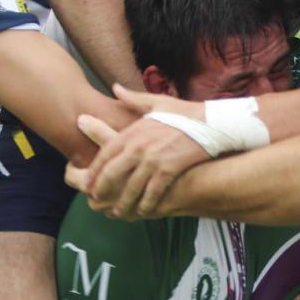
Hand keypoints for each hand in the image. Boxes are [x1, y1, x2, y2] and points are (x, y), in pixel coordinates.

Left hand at [65, 84, 210, 219]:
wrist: (212, 123)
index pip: (106, 153)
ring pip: (131, 186)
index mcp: (134, 131)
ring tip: (118, 211)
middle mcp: (139, 146)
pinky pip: (152, 192)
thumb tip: (115, 88)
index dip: (95, 170)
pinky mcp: (169, 169)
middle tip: (97, 200)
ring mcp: (153, 159)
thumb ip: (133, 98)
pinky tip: (142, 211)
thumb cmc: (185, 113)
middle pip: (112, 172)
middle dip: (103, 189)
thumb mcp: (157, 102)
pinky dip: (146, 204)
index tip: (87, 183)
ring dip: (123, 202)